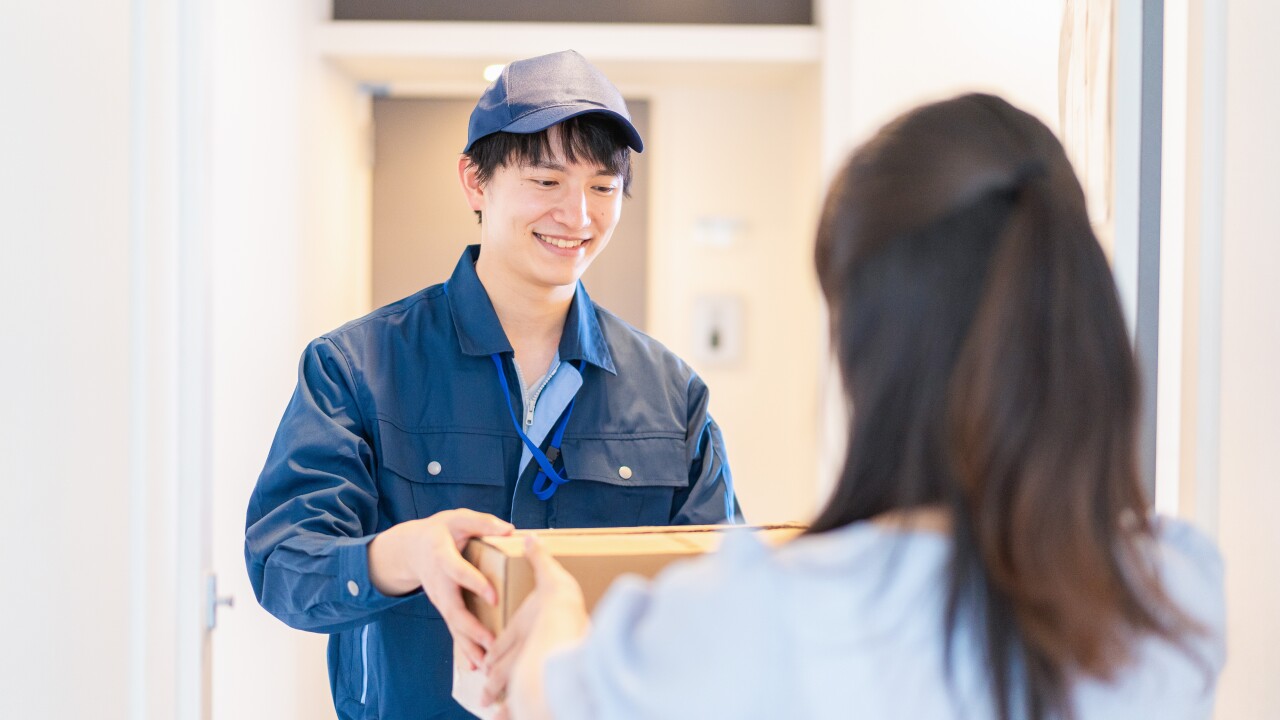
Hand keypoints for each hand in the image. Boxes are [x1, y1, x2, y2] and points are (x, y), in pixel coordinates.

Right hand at [367, 509, 513, 668]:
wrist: (412, 547)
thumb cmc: (441, 530)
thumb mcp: (457, 519)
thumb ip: (482, 522)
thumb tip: (510, 529)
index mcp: (441, 556)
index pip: (458, 572)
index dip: (474, 584)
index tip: (493, 597)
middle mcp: (438, 582)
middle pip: (453, 608)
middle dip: (472, 627)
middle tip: (491, 642)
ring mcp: (440, 598)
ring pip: (453, 624)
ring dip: (469, 645)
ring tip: (486, 664)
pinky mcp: (444, 608)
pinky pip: (454, 629)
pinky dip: (464, 648)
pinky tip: (475, 666)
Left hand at [493, 536, 590, 719]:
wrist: (568, 630)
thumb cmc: (561, 605)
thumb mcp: (551, 576)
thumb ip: (539, 560)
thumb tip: (528, 538)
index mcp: (522, 629)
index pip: (502, 644)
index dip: (493, 652)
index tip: (486, 663)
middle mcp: (521, 652)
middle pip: (502, 670)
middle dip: (493, 682)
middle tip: (485, 697)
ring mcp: (527, 670)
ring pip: (508, 688)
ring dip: (500, 700)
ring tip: (492, 712)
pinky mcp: (535, 685)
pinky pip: (520, 705)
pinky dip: (513, 712)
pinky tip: (506, 719)